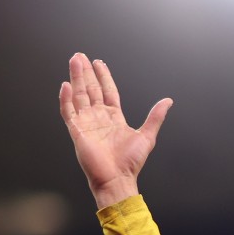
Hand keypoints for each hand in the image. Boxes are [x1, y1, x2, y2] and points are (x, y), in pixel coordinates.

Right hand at [59, 53, 172, 209]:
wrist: (118, 179)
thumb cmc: (130, 162)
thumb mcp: (147, 136)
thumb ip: (156, 117)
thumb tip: (168, 101)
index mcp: (114, 118)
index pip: (107, 92)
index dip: (103, 77)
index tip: (99, 63)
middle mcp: (99, 118)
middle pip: (91, 89)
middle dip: (86, 72)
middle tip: (80, 56)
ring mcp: (87, 123)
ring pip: (79, 96)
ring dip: (76, 78)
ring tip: (74, 61)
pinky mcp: (77, 131)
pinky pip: (68, 112)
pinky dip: (66, 99)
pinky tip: (66, 85)